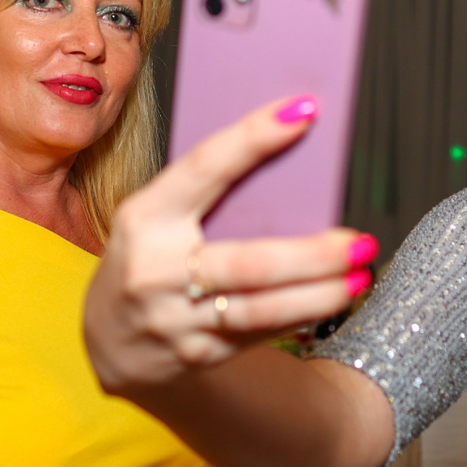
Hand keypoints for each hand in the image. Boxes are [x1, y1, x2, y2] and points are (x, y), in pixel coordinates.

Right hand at [84, 95, 376, 394]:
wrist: (106, 340)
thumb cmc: (143, 259)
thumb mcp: (155, 217)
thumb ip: (206, 196)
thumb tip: (288, 162)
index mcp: (145, 216)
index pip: (205, 168)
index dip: (254, 137)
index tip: (303, 112)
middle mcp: (156, 270)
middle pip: (251, 262)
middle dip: (314, 254)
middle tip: (358, 240)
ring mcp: (176, 319)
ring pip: (263, 309)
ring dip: (321, 294)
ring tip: (361, 276)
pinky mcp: (197, 355)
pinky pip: (260, 334)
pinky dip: (301, 314)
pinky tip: (332, 299)